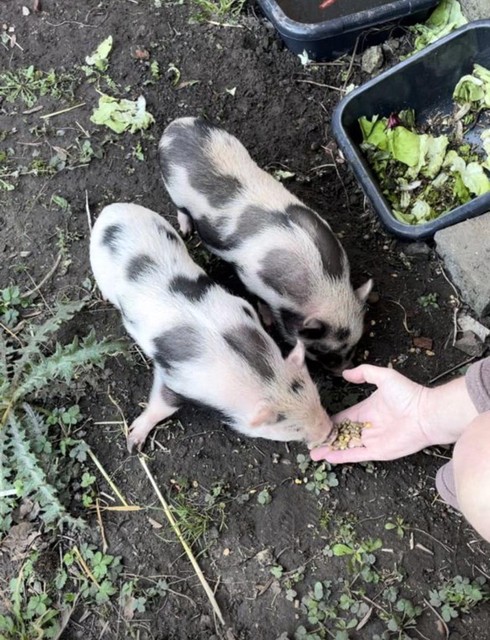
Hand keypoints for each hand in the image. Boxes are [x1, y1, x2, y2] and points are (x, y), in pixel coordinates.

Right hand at [311, 365, 432, 463]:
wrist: (427, 413)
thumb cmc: (408, 394)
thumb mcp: (384, 376)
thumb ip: (364, 373)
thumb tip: (345, 373)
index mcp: (367, 410)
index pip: (344, 417)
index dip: (331, 421)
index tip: (316, 423)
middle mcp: (368, 426)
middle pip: (343, 434)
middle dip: (327, 438)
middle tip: (311, 442)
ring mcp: (373, 440)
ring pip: (347, 445)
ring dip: (330, 449)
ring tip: (314, 453)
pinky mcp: (378, 452)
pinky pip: (357, 455)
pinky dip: (342, 456)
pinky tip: (328, 457)